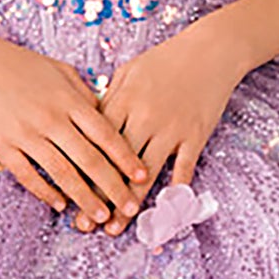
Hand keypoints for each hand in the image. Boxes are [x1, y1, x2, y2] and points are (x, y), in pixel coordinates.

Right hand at [0, 30, 153, 229]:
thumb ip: (86, 95)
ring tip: (102, 217)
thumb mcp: (61, 71)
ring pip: (63, 174)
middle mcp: (50, 119)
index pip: (106, 135)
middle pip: (90, 160)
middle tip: (130, 209)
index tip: (143, 177)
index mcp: (69, 100)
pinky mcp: (2, 146)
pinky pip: (28, 176)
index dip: (126, 159)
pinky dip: (46, 193)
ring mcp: (26, 134)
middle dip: (114, 188)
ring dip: (85, 199)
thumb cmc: (21, 64)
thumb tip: (109, 119)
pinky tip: (61, 205)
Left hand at [97, 17, 245, 210]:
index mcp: (123, 101)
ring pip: (145, 174)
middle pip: (116, 166)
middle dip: (98, 198)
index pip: (95, 145)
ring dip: (129, 204)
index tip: (68, 197)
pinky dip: (173, 193)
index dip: (81, 174)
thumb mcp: (130, 72)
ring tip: (116, 227)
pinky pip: (182, 169)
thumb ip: (108, 99)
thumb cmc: (166, 59)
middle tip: (84, 225)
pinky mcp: (195, 135)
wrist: (211, 50)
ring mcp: (171, 129)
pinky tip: (162, 214)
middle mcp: (144, 118)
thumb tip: (86, 124)